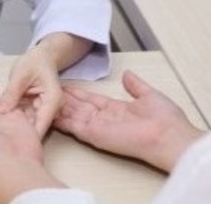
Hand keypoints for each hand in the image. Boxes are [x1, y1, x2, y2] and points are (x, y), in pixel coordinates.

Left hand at [0, 46, 61, 135]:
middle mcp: (50, 110)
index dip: (26, 137)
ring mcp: (43, 111)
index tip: (9, 147)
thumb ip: (11, 93)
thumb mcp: (20, 75)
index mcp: (52, 101)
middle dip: (17, 134)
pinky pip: (23, 117)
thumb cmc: (34, 62)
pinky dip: (12, 118)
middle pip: (34, 127)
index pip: (41, 125)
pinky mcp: (34, 110)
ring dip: (13, 127)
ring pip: (27, 124)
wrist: (42, 57)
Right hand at [54, 70, 203, 171]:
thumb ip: (136, 85)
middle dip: (63, 99)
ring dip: (58, 108)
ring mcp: (99, 128)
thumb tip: (128, 74)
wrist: (169, 135)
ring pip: (73, 115)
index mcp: (117, 109)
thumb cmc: (165, 119)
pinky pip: (74, 126)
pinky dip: (61, 119)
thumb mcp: (149, 95)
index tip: (65, 85)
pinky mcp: (95, 136)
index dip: (78, 93)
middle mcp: (105, 119)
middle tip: (45, 90)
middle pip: (79, 107)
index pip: (92, 100)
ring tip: (41, 98)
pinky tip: (49, 111)